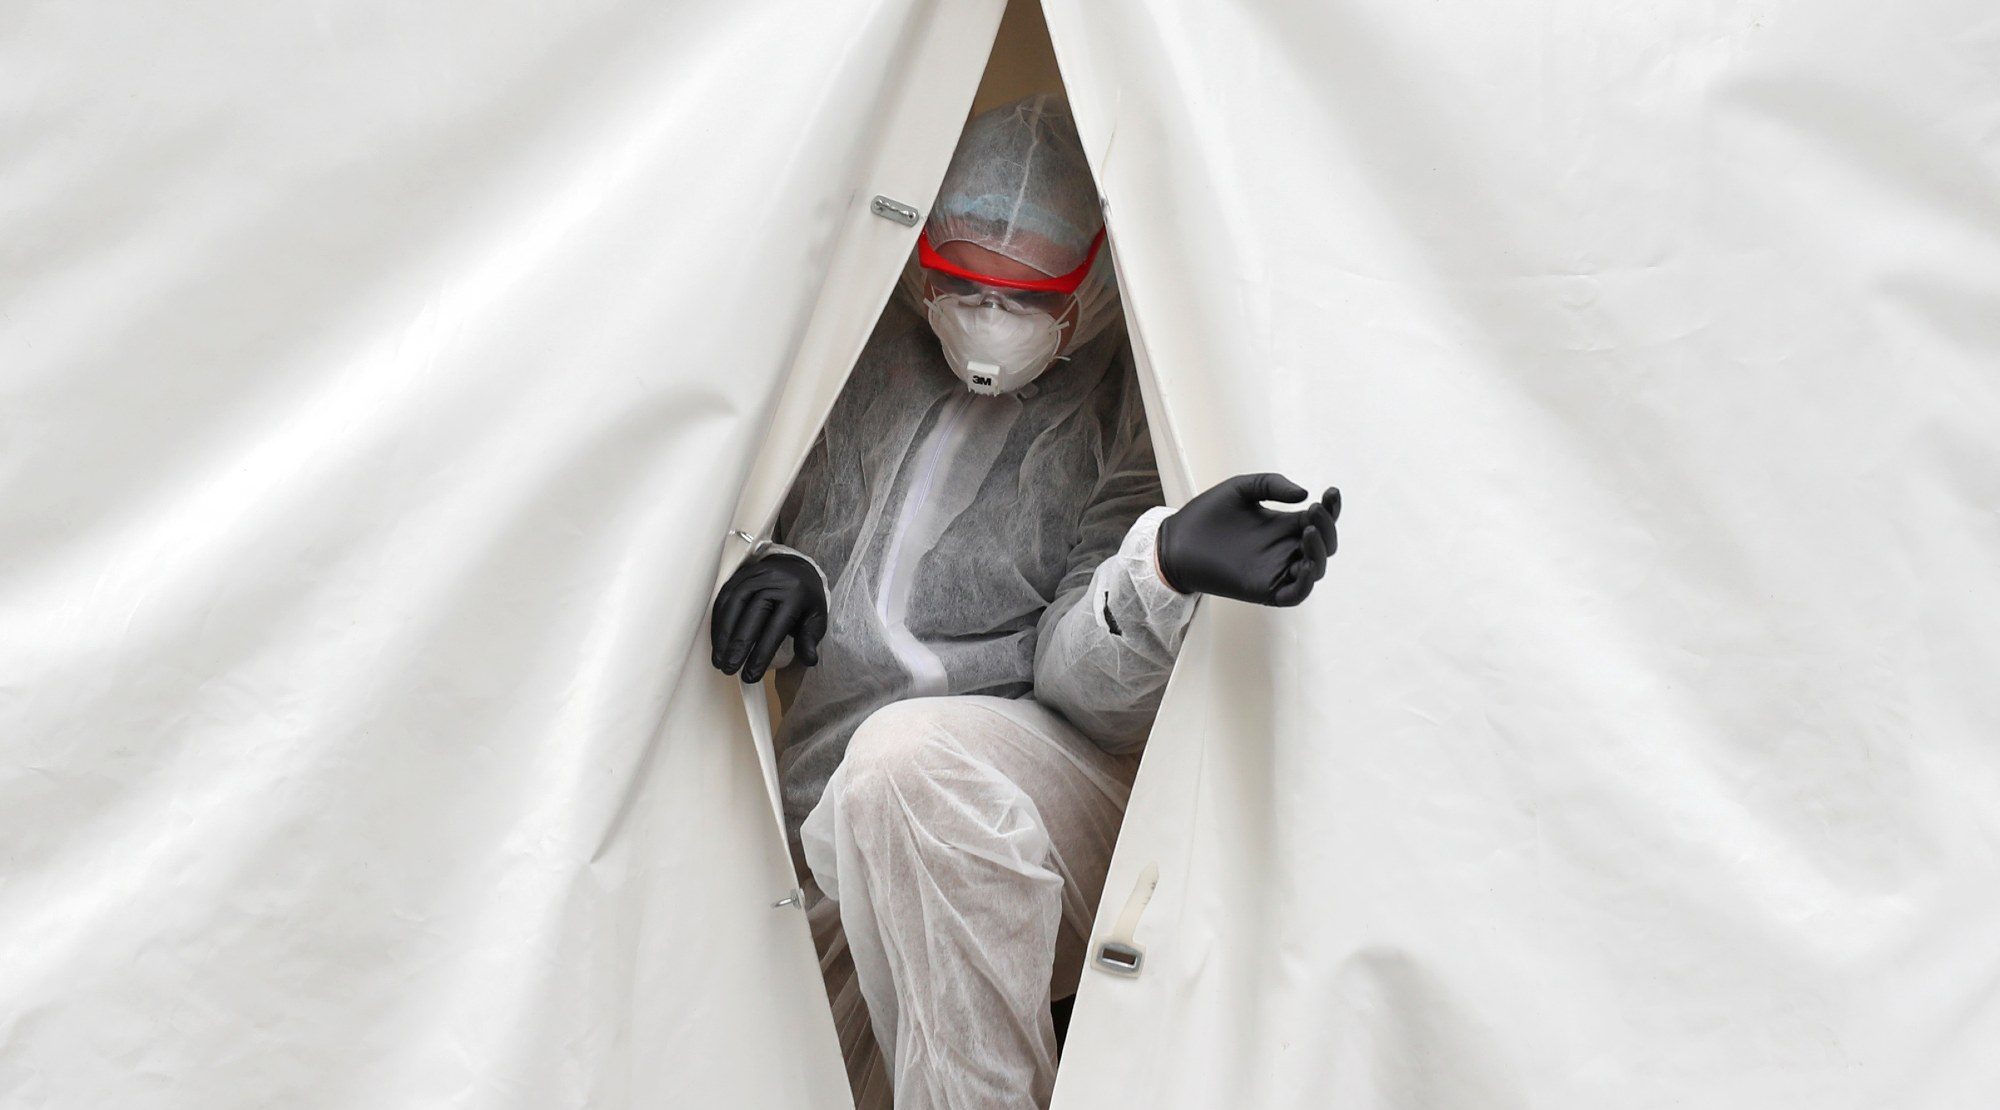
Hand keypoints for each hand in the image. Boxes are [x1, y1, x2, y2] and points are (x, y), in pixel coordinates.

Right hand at [710, 553, 827, 682]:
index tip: (751, 674)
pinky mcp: (740, 575)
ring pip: (733, 605)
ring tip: (719, 658)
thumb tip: (809, 660)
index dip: (761, 653)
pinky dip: (718, 620)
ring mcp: (754, 575)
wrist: (796, 568)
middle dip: (737, 646)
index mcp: (795, 594)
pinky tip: (717, 640)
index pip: (775, 628)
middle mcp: (773, 581)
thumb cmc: (805, 599)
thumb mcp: (816, 618)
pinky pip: (725, 597)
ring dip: (723, 634)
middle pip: (751, 615)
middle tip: (729, 669)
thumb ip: (810, 639)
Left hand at [1156, 473, 1339, 606]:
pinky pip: (1295, 593)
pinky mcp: (1263, 589)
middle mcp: (1284, 549)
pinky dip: (1306, 583)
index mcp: (1283, 526)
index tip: (1331, 491)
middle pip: (1324, 545)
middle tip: (1314, 511)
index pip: (1319, 520)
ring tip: (1306, 530)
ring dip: (1319, 552)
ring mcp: (1276, 570)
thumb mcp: (1241, 489)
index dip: (1331, 508)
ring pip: (1315, 570)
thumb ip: (1272, 484)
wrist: (1176, 540)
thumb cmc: (1206, 514)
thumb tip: (1304, 495)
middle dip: (1327, 528)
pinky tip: (1303, 563)